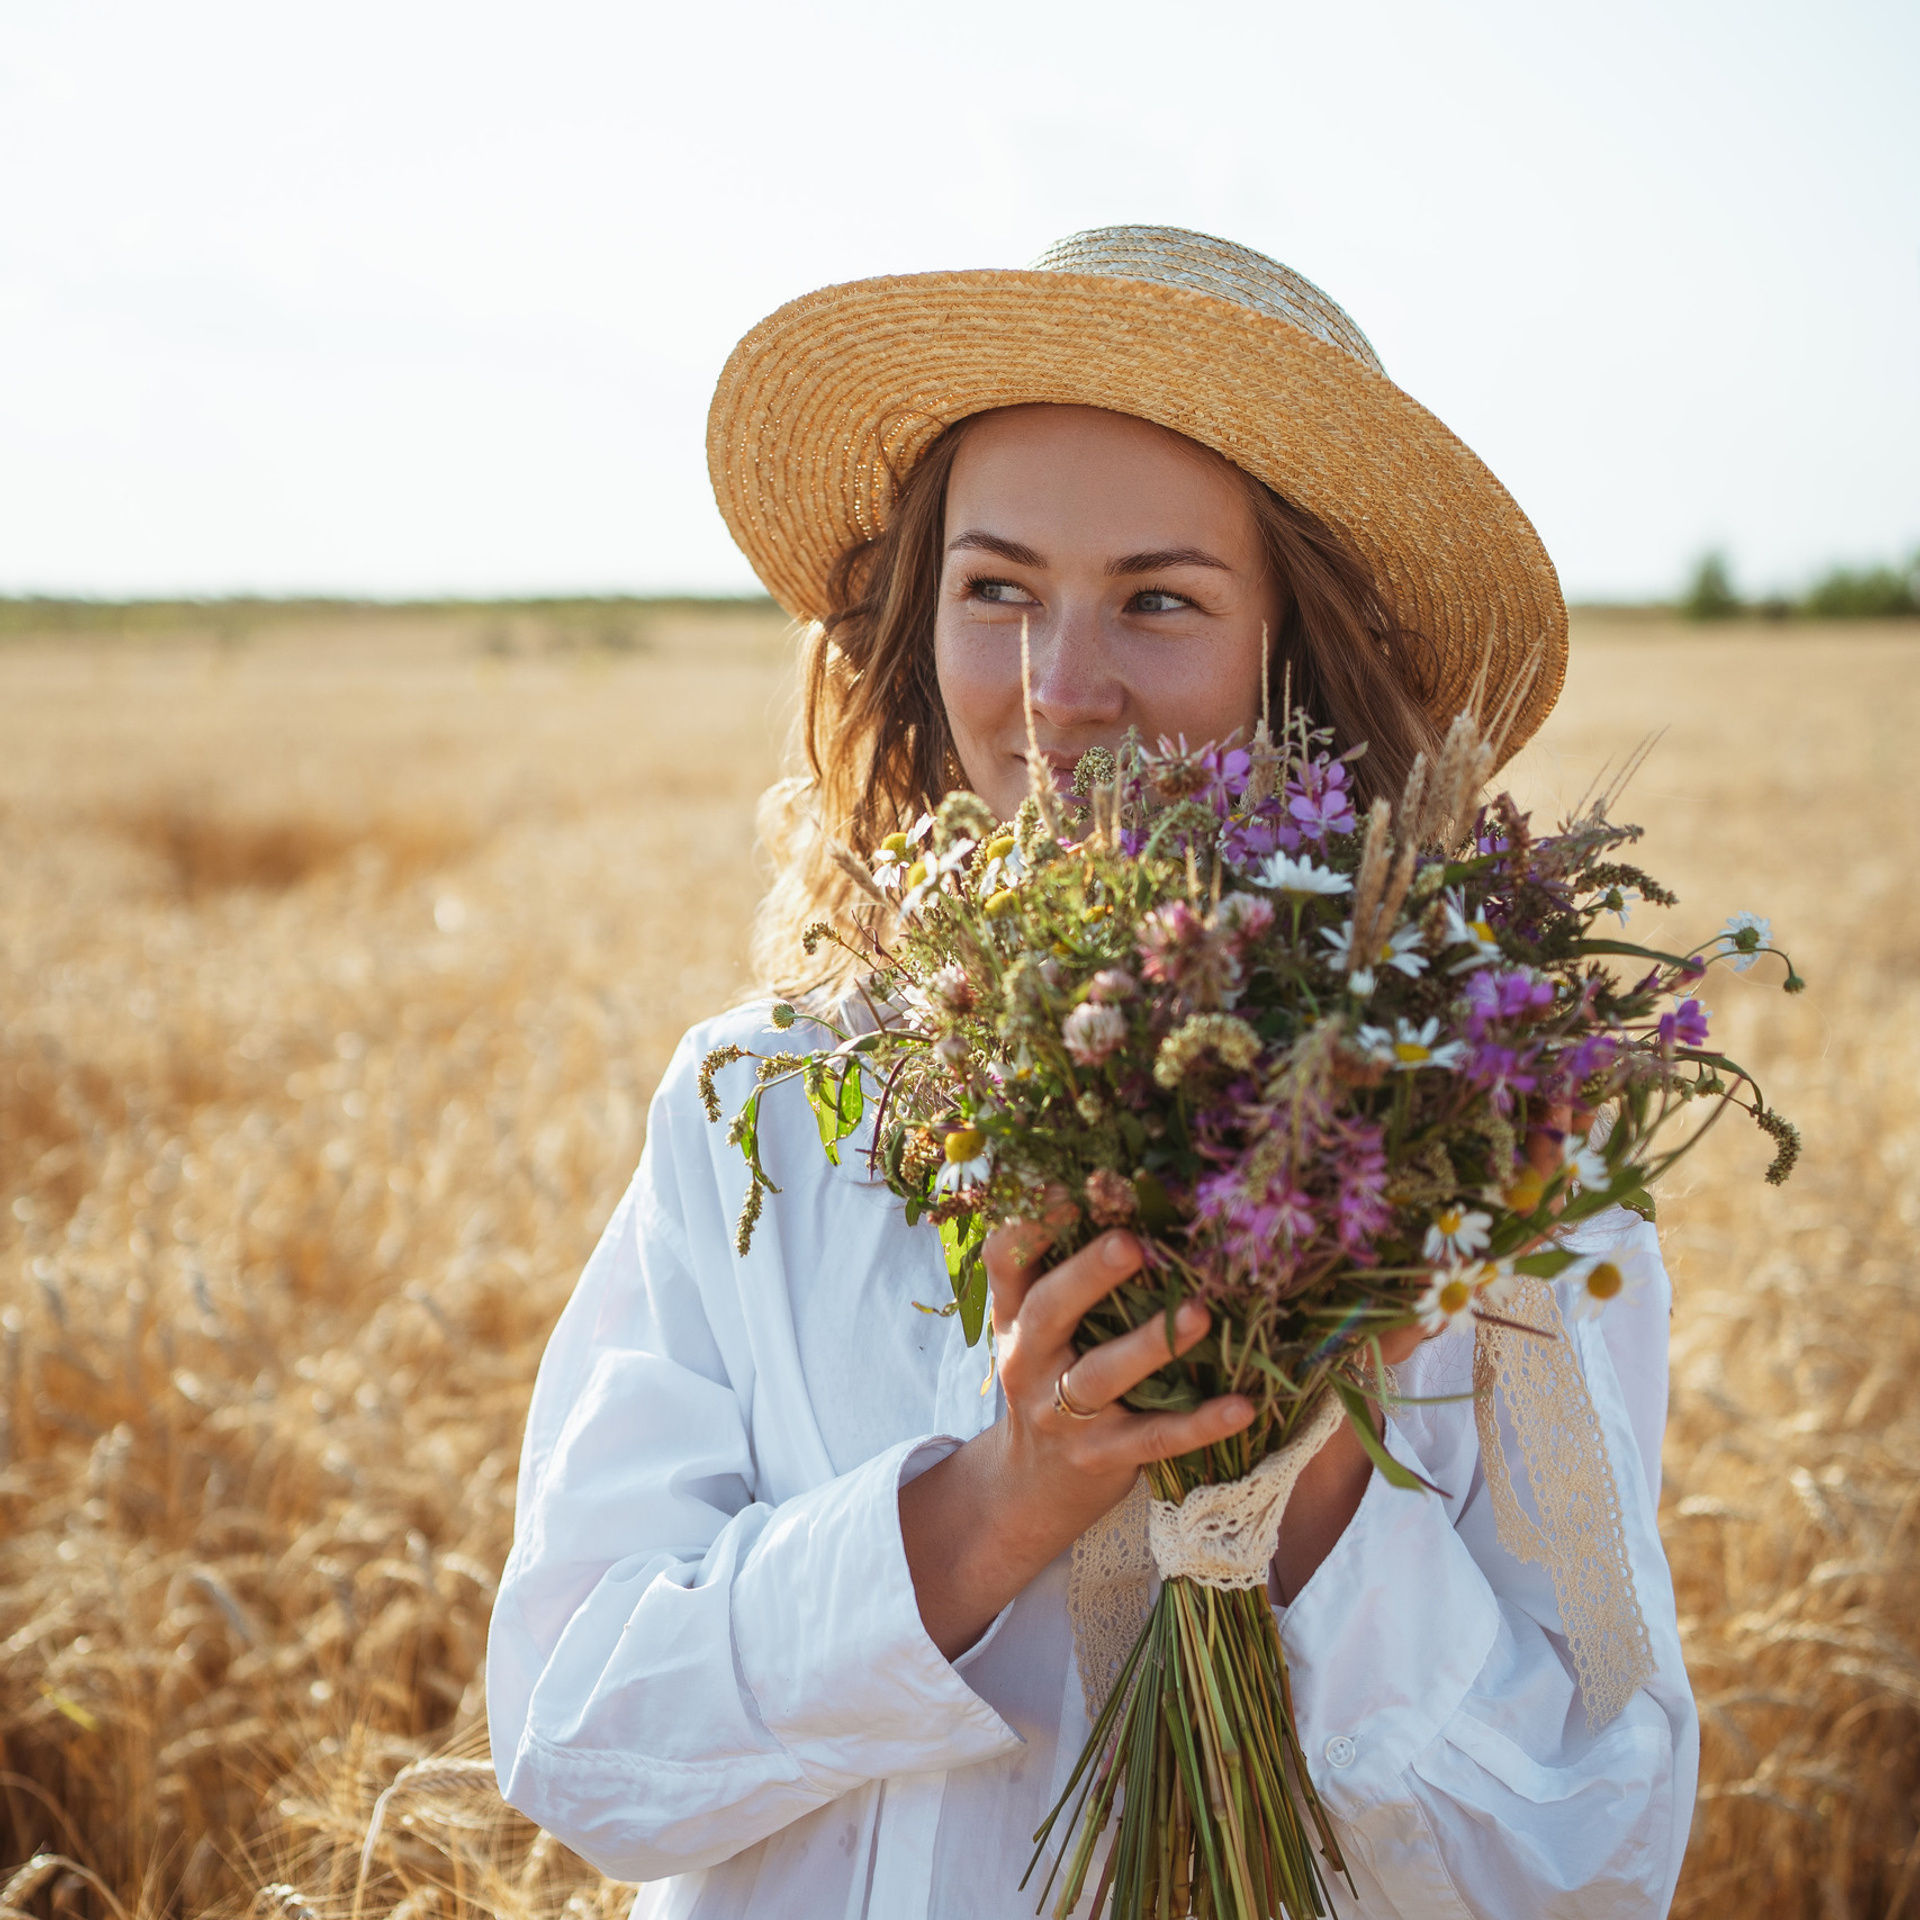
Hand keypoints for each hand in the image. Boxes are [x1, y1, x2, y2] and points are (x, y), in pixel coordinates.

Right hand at [898, 1216, 1254, 1658]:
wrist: (1031, 1488)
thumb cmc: (1049, 1381)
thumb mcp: (1034, 1328)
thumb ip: (1058, 1271)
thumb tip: (1108, 1186)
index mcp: (1015, 1317)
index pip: (1006, 1261)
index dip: (1029, 1225)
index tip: (1065, 1189)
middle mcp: (1029, 1359)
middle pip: (1049, 1309)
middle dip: (1088, 1275)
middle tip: (1130, 1243)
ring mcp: (1063, 1413)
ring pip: (1102, 1375)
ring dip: (1150, 1343)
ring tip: (1199, 1314)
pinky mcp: (1102, 1456)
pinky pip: (1155, 1438)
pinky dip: (1200, 1423)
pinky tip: (1242, 1405)